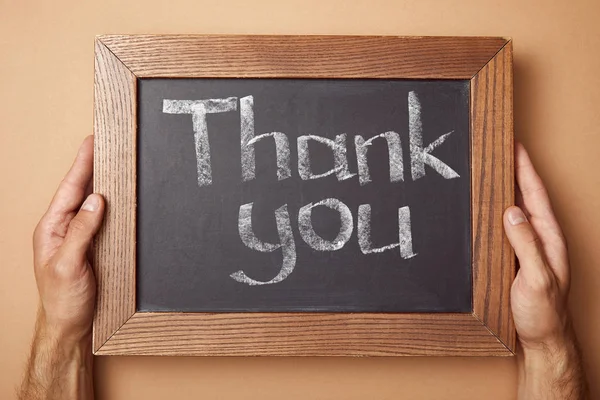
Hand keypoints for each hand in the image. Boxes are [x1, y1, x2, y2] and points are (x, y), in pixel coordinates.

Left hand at [32, 135, 104, 341]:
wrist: (70, 325)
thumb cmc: (62, 300)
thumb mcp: (68, 264)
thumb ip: (81, 231)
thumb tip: (97, 200)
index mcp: (51, 228)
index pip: (70, 189)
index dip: (82, 164)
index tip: (92, 141)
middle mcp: (64, 228)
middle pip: (80, 189)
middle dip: (92, 165)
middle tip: (106, 142)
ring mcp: (78, 236)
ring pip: (92, 202)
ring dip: (102, 181)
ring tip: (113, 160)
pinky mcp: (92, 245)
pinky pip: (102, 218)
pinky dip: (111, 203)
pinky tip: (118, 195)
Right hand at [504, 142, 586, 398]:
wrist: (541, 339)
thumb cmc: (543, 312)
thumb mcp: (536, 278)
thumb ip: (526, 244)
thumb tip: (511, 212)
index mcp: (549, 238)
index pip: (535, 195)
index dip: (524, 169)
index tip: (513, 146)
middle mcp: (540, 238)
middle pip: (526, 196)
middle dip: (514, 171)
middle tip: (498, 151)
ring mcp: (528, 247)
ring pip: (514, 209)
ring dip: (504, 189)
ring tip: (491, 171)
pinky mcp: (516, 257)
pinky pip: (505, 226)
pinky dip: (496, 211)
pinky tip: (486, 208)